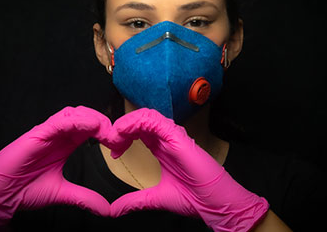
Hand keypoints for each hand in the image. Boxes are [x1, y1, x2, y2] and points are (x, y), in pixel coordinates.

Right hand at [0, 106, 112, 230]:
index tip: (119, 147)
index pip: (91, 128)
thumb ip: (85, 198)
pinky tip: (89, 128)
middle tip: (116, 138)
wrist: (0, 195)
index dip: (107, 133)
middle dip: (104, 123)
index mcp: (65, 144)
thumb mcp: (63, 193)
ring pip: (75, 113)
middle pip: (86, 116)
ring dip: (93, 119)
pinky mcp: (37, 134)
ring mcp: (47, 132)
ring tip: (106, 133)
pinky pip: (59, 121)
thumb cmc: (24, 189)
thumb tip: (107, 210)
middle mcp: (58, 134)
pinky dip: (76, 121)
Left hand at [109, 108, 268, 231]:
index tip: (114, 152)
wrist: (215, 205)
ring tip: (116, 134)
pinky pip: (156, 121)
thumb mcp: (155, 199)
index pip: (138, 131)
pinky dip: (138, 122)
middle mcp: (167, 140)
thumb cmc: (195, 198)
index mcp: (162, 149)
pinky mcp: (179, 138)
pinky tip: (125, 131)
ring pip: (147, 116)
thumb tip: (114, 210)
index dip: (123, 137)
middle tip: (111, 142)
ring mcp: (173, 137)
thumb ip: (134, 201)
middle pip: (140, 121)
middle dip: (122, 128)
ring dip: (128, 122)